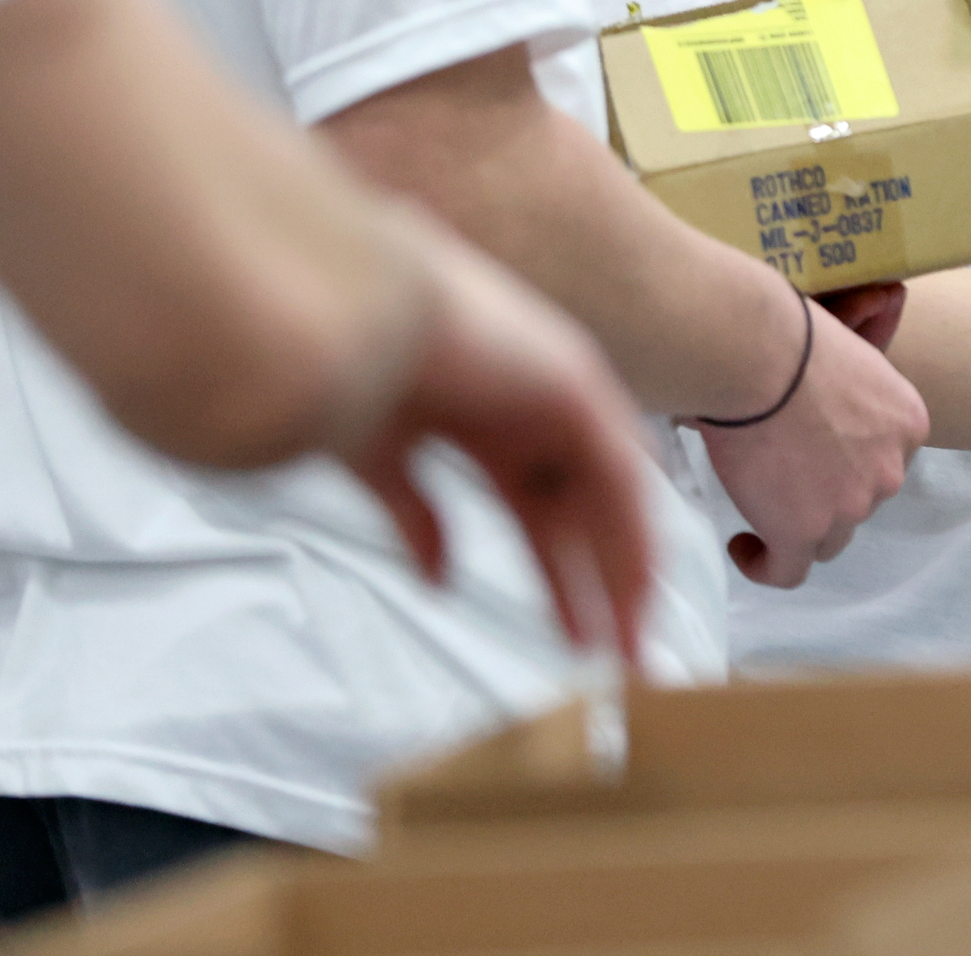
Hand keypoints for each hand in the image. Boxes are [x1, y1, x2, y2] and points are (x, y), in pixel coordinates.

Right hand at [336, 212, 661, 666]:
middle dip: (599, 584)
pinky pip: (618, 471)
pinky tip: (633, 588)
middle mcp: (531, 401)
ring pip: (611, 494)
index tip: (572, 636)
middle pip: (583, 509)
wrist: (338, 313)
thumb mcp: (379, 459)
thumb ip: (416, 515)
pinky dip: (629, 530)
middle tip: (617, 655)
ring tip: (630, 643)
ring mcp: (556, 386)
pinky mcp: (571, 382)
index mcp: (483, 416)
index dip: (559, 572)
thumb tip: (440, 576)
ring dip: (622, 568)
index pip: (540, 506)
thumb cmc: (337, 371)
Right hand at [697, 280, 928, 588]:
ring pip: (825, 537)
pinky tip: (743, 547)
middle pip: (858, 501)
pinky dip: (765, 564)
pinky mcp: (803, 532)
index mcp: (907, 423)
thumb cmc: (791, 336)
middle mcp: (890, 470)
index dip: (847, 461)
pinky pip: (788, 570)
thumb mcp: (851, 352)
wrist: (759, 356)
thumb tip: (846, 364)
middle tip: (779, 472)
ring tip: (757, 506)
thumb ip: (853, 389)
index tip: (813, 454)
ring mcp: (850, 506)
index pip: (883, 460)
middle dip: (824, 493)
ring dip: (796, 525)